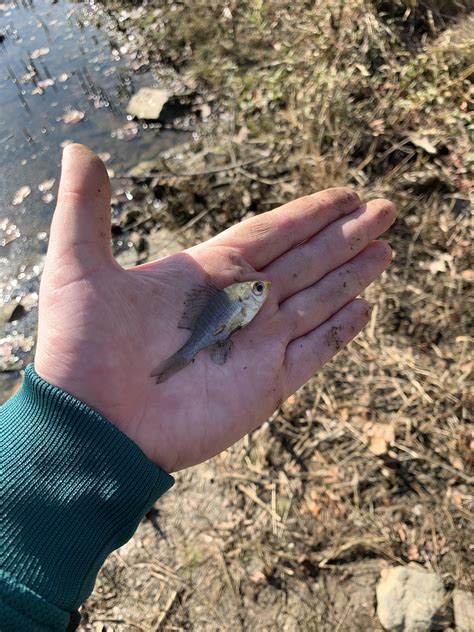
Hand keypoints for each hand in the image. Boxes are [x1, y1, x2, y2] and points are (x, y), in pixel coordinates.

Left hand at [35, 144, 394, 470]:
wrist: (90, 426)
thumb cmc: (80, 350)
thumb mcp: (77, 266)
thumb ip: (86, 208)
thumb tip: (77, 149)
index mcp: (207, 273)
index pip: (272, 232)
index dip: (309, 214)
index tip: (345, 195)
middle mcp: (238, 304)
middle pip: (305, 259)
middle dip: (345, 235)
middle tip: (384, 209)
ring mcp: (255, 345)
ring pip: (317, 300)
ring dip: (351, 276)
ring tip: (384, 250)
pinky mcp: (264, 387)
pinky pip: (312, 352)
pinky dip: (339, 332)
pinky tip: (364, 309)